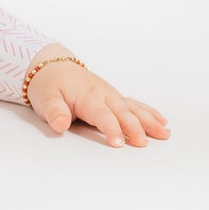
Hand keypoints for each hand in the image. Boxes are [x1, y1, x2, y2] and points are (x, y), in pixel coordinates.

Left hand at [25, 51, 169, 146]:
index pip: (102, 115)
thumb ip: (54, 112)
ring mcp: (111, 95)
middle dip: (134, 128)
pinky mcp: (113, 97)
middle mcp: (103, 94)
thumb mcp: (44, 99)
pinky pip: (134, 104)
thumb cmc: (48, 84)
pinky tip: (161, 122)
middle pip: (123, 112)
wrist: (51, 66)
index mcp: (87, 96)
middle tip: (143, 143)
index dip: (111, 129)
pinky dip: (148, 112)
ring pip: (133, 108)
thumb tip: (59, 125)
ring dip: (149, 121)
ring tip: (164, 133)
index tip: (118, 143)